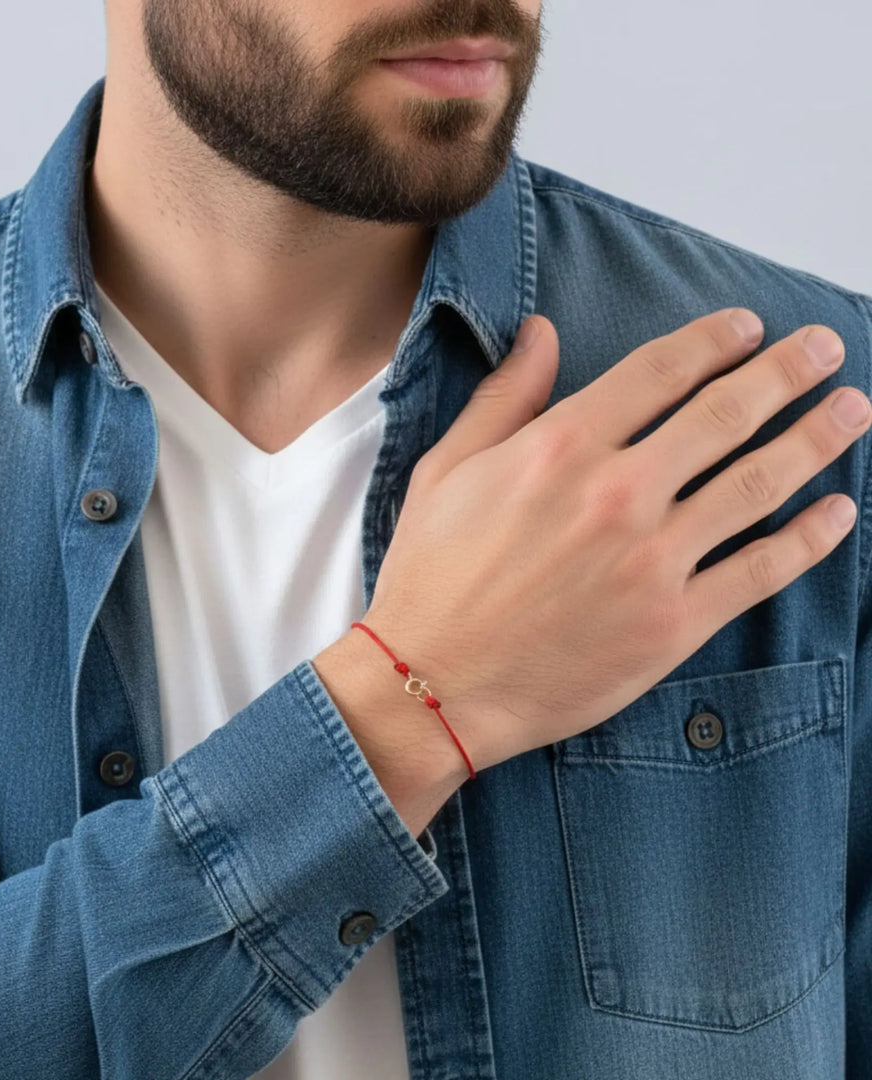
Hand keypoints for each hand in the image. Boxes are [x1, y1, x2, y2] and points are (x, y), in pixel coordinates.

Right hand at [362, 308, 869, 772]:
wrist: (433, 685)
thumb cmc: (430, 578)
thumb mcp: (445, 471)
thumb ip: (504, 398)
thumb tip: (540, 332)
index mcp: (559, 449)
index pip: (658, 372)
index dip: (712, 340)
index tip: (747, 326)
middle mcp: (616, 494)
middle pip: (724, 415)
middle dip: (785, 372)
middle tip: (824, 346)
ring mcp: (652, 561)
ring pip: (757, 484)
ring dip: (816, 439)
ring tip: (852, 409)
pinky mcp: (673, 624)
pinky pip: (759, 570)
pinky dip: (809, 538)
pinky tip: (839, 511)